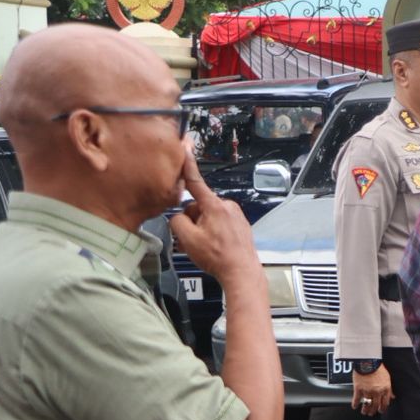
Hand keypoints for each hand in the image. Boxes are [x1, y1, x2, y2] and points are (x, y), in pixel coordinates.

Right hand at [168, 145, 260, 288]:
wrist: (241, 271)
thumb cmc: (218, 256)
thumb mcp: (187, 239)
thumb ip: (177, 221)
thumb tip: (179, 217)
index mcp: (215, 206)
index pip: (195, 182)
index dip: (187, 166)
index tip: (184, 148)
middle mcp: (228, 206)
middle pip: (198, 206)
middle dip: (193, 220)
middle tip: (195, 239)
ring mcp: (236, 215)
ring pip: (208, 216)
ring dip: (202, 228)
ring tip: (207, 246)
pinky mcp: (240, 224)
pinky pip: (219, 223)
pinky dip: (213, 232)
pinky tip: (215, 247)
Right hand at [353, 366, 392, 416]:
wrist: (368, 361)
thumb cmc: (378, 368)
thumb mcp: (387, 379)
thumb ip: (390, 389)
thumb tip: (393, 397)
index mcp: (385, 389)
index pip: (385, 403)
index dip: (383, 408)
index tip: (381, 410)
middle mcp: (377, 392)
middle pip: (376, 406)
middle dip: (374, 411)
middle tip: (371, 413)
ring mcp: (367, 391)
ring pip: (367, 404)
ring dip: (365, 410)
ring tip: (364, 412)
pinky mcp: (358, 389)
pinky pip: (356, 399)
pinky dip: (355, 404)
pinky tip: (354, 406)